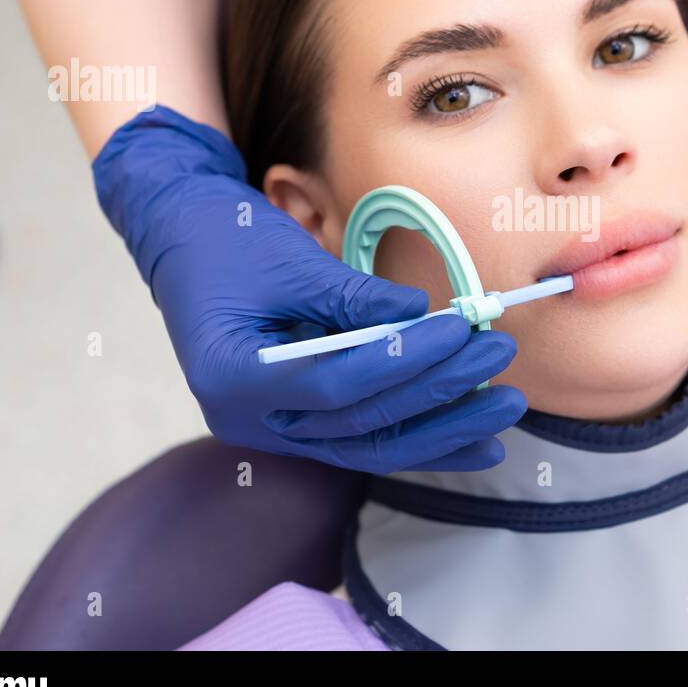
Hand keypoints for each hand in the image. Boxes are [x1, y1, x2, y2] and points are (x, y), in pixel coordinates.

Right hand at [93, 105, 525, 473]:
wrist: (182, 240)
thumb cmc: (226, 242)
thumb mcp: (288, 260)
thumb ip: (351, 297)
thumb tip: (421, 314)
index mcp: (231, 377)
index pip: (335, 380)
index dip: (405, 358)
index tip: (461, 328)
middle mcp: (248, 420)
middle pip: (359, 423)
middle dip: (437, 394)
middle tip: (498, 361)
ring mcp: (272, 429)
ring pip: (368, 446)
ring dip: (441, 430)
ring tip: (504, 413)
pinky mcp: (297, 423)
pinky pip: (364, 438)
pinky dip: (419, 437)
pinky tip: (473, 439)